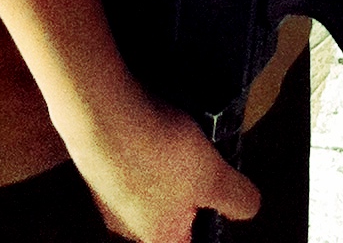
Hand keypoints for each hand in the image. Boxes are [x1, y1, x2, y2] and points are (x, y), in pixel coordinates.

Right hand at [64, 83, 259, 242]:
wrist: (99, 111)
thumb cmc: (157, 152)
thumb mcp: (214, 175)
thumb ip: (237, 198)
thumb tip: (249, 207)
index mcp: (159, 239)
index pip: (190, 241)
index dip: (208, 219)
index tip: (217, 190)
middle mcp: (126, 228)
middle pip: (166, 216)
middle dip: (185, 189)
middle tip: (200, 158)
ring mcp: (105, 197)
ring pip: (144, 188)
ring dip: (162, 165)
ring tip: (175, 135)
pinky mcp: (92, 166)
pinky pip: (124, 163)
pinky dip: (139, 146)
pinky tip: (148, 124)